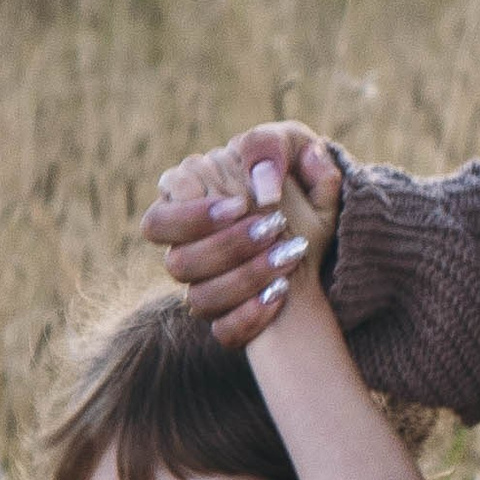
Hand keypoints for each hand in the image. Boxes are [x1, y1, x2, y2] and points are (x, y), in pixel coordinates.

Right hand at [143, 123, 342, 348]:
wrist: (322, 222)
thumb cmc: (294, 176)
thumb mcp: (292, 148)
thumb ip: (272, 147)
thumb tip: (261, 181)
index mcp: (187, 212)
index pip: (158, 222)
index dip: (192, 217)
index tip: (242, 204)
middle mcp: (188, 251)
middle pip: (177, 264)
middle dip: (227, 247)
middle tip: (274, 226)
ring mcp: (206, 288)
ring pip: (199, 300)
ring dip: (246, 278)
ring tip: (289, 255)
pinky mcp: (229, 318)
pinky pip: (224, 332)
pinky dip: (251, 317)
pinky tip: (281, 293)